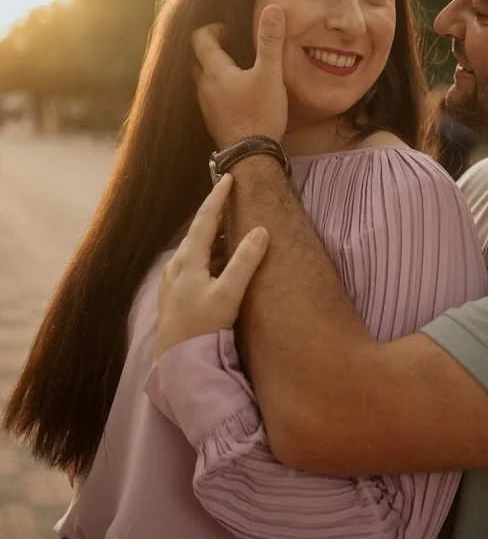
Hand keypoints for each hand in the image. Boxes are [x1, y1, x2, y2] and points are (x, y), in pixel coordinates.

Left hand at [156, 174, 268, 358]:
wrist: (177, 361)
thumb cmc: (202, 327)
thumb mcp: (228, 294)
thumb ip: (244, 262)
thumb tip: (261, 230)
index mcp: (188, 260)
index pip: (206, 219)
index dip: (218, 197)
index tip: (228, 176)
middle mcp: (177, 265)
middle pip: (200, 232)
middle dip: (219, 216)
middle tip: (236, 201)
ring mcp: (174, 280)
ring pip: (198, 250)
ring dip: (217, 238)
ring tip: (237, 231)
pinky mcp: (176, 294)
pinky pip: (196, 264)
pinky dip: (212, 256)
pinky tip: (223, 264)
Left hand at [192, 5, 287, 147]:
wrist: (251, 157)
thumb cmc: (260, 114)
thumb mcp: (270, 74)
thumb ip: (270, 41)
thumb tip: (272, 8)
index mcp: (215, 70)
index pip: (200, 39)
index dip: (213, 28)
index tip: (230, 30)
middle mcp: (203, 86)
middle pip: (195, 58)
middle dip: (209, 47)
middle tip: (230, 44)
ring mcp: (205, 105)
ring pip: (199, 78)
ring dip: (211, 68)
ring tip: (233, 67)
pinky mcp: (211, 120)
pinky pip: (206, 96)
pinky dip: (215, 87)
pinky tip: (234, 94)